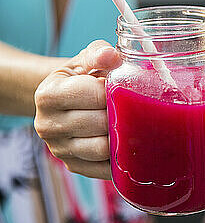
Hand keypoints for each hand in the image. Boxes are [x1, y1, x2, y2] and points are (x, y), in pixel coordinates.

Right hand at [34, 40, 121, 179]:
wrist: (67, 98)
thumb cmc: (82, 76)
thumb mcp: (86, 59)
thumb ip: (99, 54)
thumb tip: (112, 56)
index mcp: (48, 95)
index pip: (95, 96)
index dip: (118, 91)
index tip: (127, 87)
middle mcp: (47, 125)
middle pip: (100, 124)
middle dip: (123, 114)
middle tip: (139, 106)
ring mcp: (59, 149)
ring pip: (103, 149)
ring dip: (123, 136)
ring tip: (135, 123)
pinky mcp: (73, 166)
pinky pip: (103, 168)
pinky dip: (120, 159)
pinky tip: (129, 144)